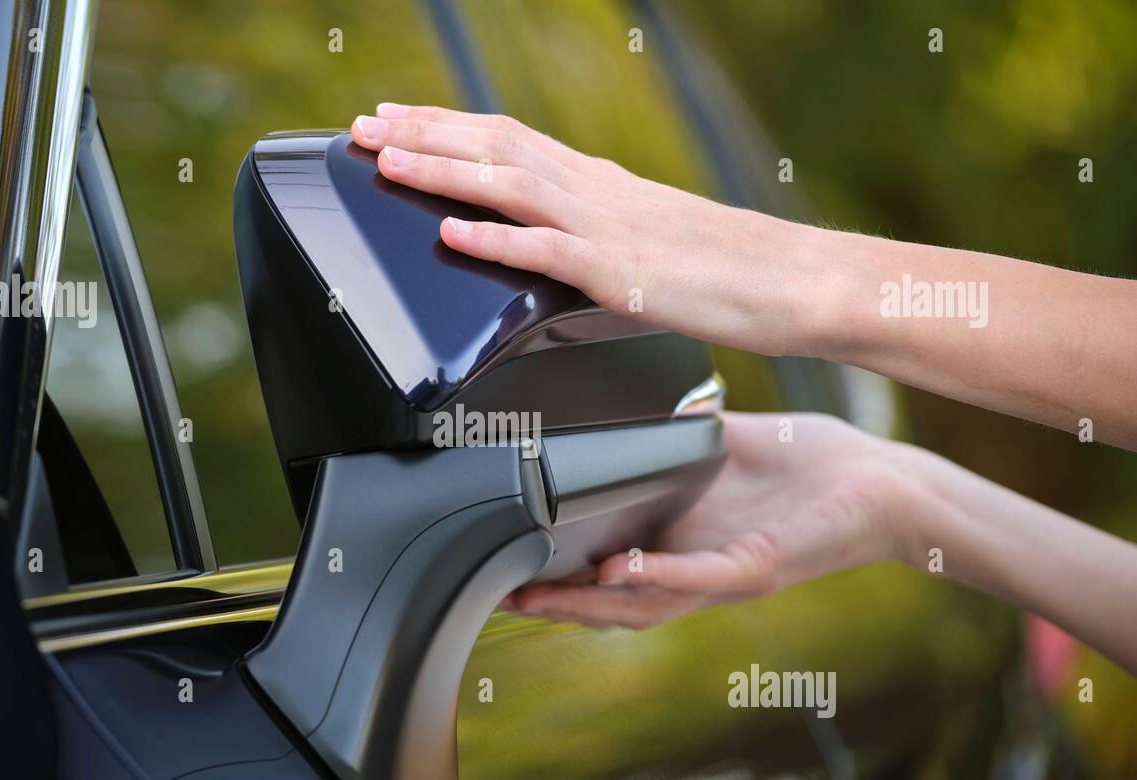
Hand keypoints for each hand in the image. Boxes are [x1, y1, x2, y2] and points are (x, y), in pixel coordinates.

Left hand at [351, 105, 819, 355]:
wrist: (794, 282)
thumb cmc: (728, 270)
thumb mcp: (648, 239)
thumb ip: (595, 234)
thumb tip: (548, 242)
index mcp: (601, 183)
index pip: (509, 138)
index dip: (445, 127)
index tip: (395, 120)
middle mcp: (597, 191)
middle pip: (496, 147)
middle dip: (422, 134)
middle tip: (362, 128)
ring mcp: (608, 227)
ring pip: (509, 185)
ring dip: (442, 169)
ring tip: (387, 162)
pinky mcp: (621, 272)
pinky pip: (547, 251)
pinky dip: (495, 237)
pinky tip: (451, 231)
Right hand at [501, 412, 915, 629]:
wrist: (885, 480)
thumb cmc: (814, 466)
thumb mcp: (727, 446)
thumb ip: (678, 436)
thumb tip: (633, 403)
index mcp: (685, 540)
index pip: (610, 570)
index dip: (560, 577)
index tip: (507, 565)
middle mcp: (699, 568)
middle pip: (613, 603)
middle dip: (556, 606)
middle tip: (501, 598)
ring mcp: (726, 574)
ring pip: (644, 606)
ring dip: (587, 606)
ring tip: (536, 599)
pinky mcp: (759, 567)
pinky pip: (698, 579)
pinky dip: (654, 578)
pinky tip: (616, 568)